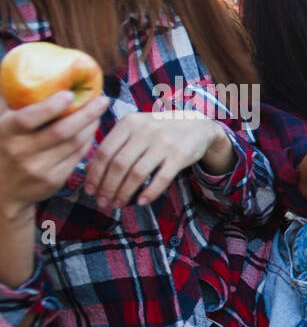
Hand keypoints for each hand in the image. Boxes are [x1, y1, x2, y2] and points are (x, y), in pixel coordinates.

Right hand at [0, 87, 105, 217]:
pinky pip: (78, 157)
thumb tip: (13, 70)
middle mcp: (21, 152)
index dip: (51, 106)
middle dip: (86, 114)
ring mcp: (39, 168)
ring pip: (74, 144)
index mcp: (6, 133)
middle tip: (102, 99)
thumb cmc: (3, 147)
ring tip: (99, 111)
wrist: (2, 191)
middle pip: (61, 131)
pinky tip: (92, 129)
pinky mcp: (54, 180)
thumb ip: (7, 102)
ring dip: (91, 126)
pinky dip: (88, 141)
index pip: (29, 118)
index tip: (69, 93)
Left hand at [82, 110, 225, 208]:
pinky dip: (150, 193)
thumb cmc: (159, 130)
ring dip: (125, 193)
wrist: (197, 125)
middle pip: (118, 165)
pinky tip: (141, 202)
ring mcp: (164, 143)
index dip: (94, 174)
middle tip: (103, 203)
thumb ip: (114, 144)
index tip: (89, 191)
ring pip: (137, 174)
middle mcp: (145, 130)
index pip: (104, 152)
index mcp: (129, 122)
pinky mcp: (180, 155)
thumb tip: (88, 169)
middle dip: (107, 187)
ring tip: (118, 204)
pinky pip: (161, 179)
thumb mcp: (135, 129)